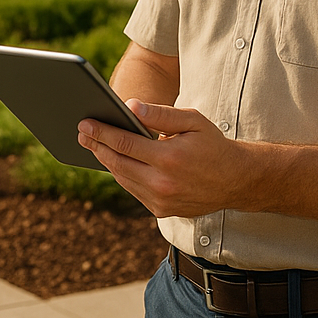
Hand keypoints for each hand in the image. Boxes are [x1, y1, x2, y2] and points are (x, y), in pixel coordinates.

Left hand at [75, 100, 252, 218]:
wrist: (237, 180)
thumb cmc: (213, 145)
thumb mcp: (192, 122)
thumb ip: (160, 114)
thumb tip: (130, 106)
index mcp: (169, 159)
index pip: (125, 144)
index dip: (101, 132)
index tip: (84, 123)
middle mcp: (162, 184)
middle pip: (117, 163)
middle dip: (96, 146)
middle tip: (81, 133)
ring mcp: (161, 201)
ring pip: (123, 178)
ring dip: (106, 161)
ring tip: (93, 144)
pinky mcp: (161, 211)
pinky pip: (133, 190)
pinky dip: (123, 174)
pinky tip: (114, 161)